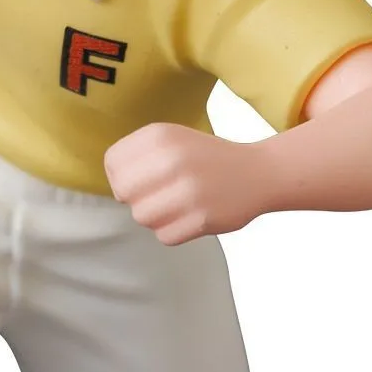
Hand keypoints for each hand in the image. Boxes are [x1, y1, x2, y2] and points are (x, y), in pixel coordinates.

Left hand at [105, 123, 269, 244]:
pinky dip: (174, 231)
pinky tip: (190, 216)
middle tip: (157, 195)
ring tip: (176, 205)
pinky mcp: (203, 218)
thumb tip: (116, 186)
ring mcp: (189, 190)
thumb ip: (137, 156)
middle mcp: (173, 159)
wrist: (258, 173)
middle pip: (123, 192)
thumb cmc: (205, 159)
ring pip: (142, 217)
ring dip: (155, 217)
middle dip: (135, 198)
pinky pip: (165, 236)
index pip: (113, 163)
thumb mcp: (171, 139)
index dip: (121, 175)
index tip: (141, 178)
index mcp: (161, 135)